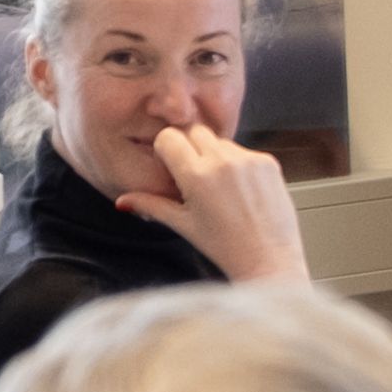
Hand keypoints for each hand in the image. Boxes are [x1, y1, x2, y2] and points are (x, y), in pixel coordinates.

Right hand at [113, 121, 308, 282]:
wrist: (269, 260)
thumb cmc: (225, 248)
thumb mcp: (183, 224)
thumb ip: (151, 205)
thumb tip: (122, 201)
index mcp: (197, 176)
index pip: (169, 137)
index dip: (166, 150)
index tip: (170, 165)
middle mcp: (223, 162)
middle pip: (194, 131)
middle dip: (189, 147)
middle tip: (192, 175)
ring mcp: (249, 160)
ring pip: (220, 140)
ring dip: (214, 155)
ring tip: (218, 187)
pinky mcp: (269, 162)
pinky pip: (244, 151)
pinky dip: (238, 163)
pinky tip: (239, 190)